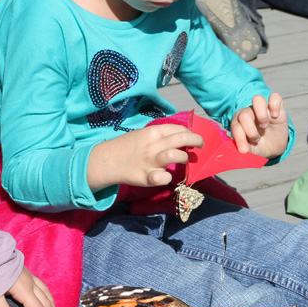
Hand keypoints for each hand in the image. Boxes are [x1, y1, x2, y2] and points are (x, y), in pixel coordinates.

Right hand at [87, 124, 203, 190]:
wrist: (107, 160)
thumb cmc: (127, 146)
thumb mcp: (143, 134)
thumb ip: (160, 135)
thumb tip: (180, 136)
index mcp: (153, 132)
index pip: (179, 129)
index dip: (190, 133)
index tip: (193, 138)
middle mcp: (153, 145)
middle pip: (183, 139)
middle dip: (197, 141)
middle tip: (200, 146)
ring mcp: (151, 161)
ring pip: (176, 156)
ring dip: (184, 158)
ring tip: (184, 161)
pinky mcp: (147, 177)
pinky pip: (164, 177)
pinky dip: (168, 177)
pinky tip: (166, 176)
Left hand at [230, 93, 288, 158]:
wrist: (273, 147)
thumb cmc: (258, 146)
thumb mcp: (250, 150)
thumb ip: (244, 148)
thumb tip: (242, 150)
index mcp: (239, 122)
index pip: (235, 125)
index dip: (239, 137)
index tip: (244, 150)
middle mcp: (250, 112)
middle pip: (244, 113)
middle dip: (249, 129)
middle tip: (256, 139)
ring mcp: (263, 108)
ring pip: (257, 99)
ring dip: (260, 114)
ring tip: (265, 125)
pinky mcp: (277, 106)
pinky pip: (275, 96)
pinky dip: (274, 104)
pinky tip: (275, 116)